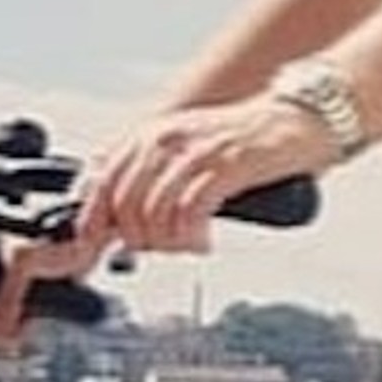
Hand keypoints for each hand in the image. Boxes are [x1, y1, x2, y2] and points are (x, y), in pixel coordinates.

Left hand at [0, 93, 332, 346]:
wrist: (304, 116)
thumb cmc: (249, 140)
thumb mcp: (187, 154)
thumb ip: (149, 183)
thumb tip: (114, 231)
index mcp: (146, 137)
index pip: (94, 188)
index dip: (81, 234)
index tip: (77, 265)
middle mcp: (161, 140)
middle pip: (117, 207)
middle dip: (133, 240)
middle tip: (161, 248)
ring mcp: (192, 151)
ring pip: (149, 214)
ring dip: (165, 242)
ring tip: (187, 243)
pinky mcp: (224, 164)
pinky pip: (188, 210)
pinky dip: (191, 235)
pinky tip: (204, 240)